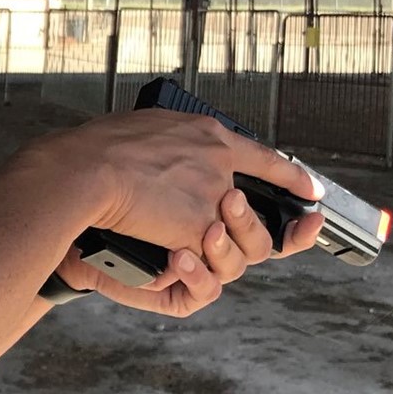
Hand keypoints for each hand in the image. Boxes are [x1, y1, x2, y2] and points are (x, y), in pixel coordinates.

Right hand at [18, 109, 324, 316]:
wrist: (83, 171)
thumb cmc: (97, 149)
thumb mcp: (147, 128)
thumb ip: (170, 143)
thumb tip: (167, 152)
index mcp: (208, 137)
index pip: (266, 160)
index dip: (291, 177)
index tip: (309, 189)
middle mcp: (219, 167)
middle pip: (256, 210)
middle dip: (248, 228)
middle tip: (228, 229)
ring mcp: (213, 202)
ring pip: (241, 244)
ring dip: (219, 248)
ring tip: (189, 243)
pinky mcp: (200, 232)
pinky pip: (205, 261)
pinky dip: (187, 264)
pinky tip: (171, 258)